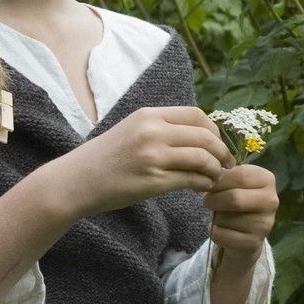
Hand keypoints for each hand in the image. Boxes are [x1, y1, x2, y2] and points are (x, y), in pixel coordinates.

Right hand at [60, 106, 235, 218]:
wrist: (78, 180)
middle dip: (222, 152)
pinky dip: (203, 184)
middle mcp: (152, 132)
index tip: (217, 144)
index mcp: (149, 115)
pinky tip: (201, 188)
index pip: (197, 116)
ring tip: (214, 178)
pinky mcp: (152, 181)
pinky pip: (191, 179)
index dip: (214, 131)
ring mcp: (153, 156)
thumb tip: (198, 135)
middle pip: (205, 137)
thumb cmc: (106, 158)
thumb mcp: (132, 129)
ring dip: (215, 170)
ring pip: (202, 159)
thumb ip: (162, 128)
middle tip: (226, 164)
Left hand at [202, 164, 278, 258]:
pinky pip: (221, 234)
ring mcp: (264, 224)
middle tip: (206, 201)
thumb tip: (205, 180)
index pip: (241, 176)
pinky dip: (214, 231)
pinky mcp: (253, 242)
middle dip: (213, 199)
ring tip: (221, 216)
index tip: (208, 184)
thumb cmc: (236, 200)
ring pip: (225, 218)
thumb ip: (223, 177)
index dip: (218, 180)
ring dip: (215, 216)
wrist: (245, 232)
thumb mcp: (232, 183)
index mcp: (267, 180)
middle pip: (234, 198)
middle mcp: (270, 201)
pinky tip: (222, 229)